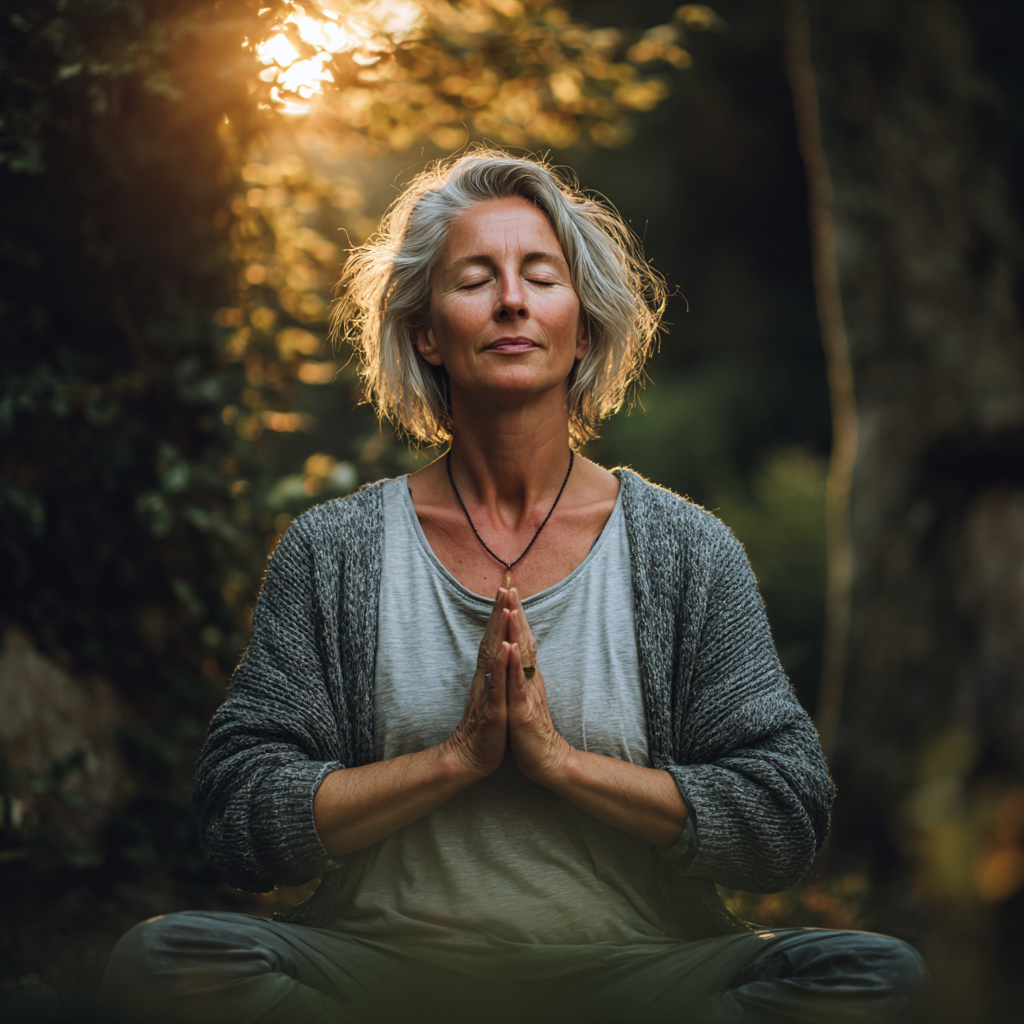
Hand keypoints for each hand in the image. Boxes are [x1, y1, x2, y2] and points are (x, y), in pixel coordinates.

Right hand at [444, 588, 510, 778]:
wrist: (471, 756)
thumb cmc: (488, 725)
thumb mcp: (494, 693)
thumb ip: (496, 671)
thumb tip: (500, 650)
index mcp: (489, 674)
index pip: (495, 638)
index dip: (500, 614)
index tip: (506, 589)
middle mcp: (486, 677)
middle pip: (492, 639)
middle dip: (499, 612)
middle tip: (505, 586)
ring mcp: (489, 692)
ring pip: (494, 657)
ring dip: (500, 632)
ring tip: (506, 608)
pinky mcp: (493, 709)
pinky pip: (497, 684)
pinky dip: (502, 666)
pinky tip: (506, 649)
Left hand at [505, 592, 573, 783]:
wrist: (545, 759)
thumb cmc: (531, 728)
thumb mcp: (527, 694)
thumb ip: (526, 669)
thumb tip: (525, 647)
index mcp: (527, 674)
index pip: (521, 638)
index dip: (515, 614)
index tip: (508, 590)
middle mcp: (529, 678)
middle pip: (522, 640)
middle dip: (515, 612)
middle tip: (510, 587)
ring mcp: (526, 692)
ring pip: (521, 657)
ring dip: (516, 632)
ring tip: (510, 608)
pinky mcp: (521, 709)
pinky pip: (517, 683)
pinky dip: (513, 664)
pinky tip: (509, 648)